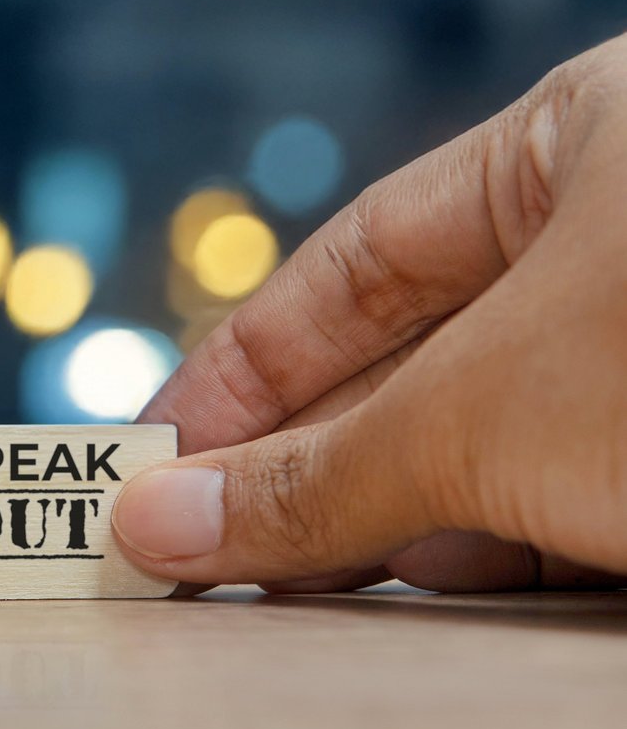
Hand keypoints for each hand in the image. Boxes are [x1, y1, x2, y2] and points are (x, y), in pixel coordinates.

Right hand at [113, 33, 626, 592]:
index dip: (240, 366)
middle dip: (298, 460)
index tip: (152, 458)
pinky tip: (421, 583)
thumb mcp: (483, 414)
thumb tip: (150, 525)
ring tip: (277, 581)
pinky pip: (571, 490)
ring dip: (382, 517)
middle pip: (413, 358)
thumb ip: (315, 475)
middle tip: (188, 544)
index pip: (360, 258)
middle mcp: (624, 238)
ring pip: (492, 436)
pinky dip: (489, 546)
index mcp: (582, 144)